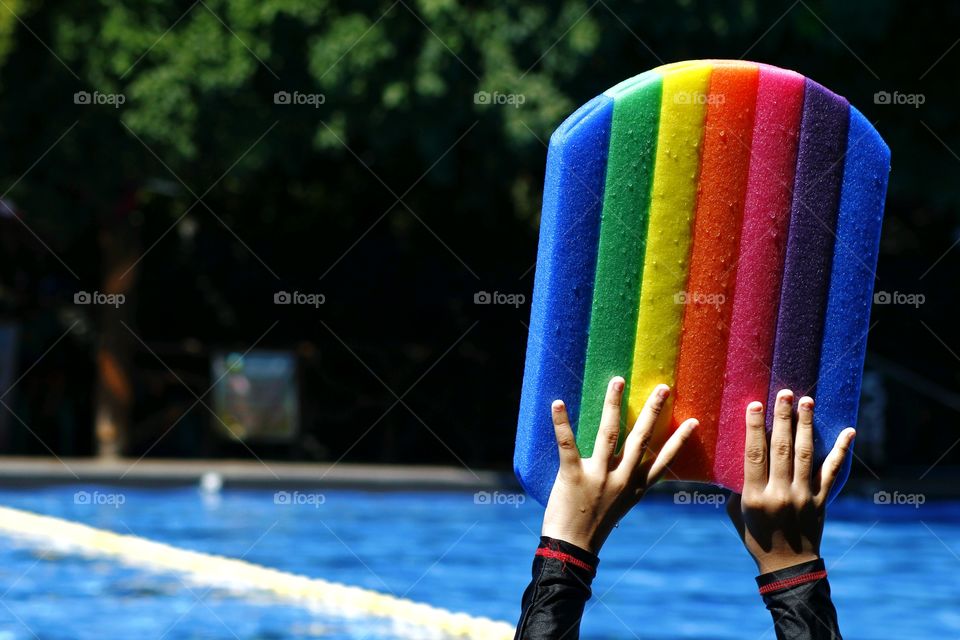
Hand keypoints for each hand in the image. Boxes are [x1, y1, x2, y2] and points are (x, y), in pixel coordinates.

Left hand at [541, 377, 697, 554]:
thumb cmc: (593, 525)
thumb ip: (626, 483)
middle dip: (653, 412)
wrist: (571, 549)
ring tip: (618, 381)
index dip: (678, 441)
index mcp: (634, 488)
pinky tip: (558, 403)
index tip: (694, 422)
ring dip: (614, 404)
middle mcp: (621, 479)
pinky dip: (561, 422)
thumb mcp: (620, 505)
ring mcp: (598, 476)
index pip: (661, 461)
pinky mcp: (572, 475)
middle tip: (663, 388)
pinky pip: (568, 444)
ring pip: (610, 433)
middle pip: (641, 439)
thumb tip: (628, 464)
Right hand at [727, 389, 855, 573]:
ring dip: (806, 425)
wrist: (787, 567)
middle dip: (783, 418)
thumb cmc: (756, 538)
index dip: (754, 427)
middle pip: (781, 448)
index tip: (755, 404)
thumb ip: (737, 486)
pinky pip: (832, 472)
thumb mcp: (736, 513)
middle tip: (785, 393)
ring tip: (807, 402)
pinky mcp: (821, 501)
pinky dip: (841, 451)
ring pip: (805, 454)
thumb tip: (736, 459)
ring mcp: (803, 496)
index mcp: (755, 496)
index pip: (754, 454)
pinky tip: (848, 432)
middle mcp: (780, 493)